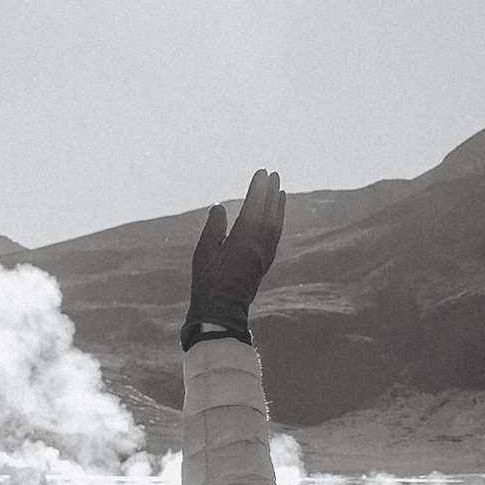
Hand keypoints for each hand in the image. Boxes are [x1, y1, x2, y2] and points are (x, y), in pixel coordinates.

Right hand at [182, 166, 284, 347]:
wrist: (222, 312)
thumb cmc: (208, 283)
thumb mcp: (204, 253)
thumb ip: (213, 227)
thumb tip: (220, 206)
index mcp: (243, 242)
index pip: (255, 208)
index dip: (259, 189)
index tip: (261, 172)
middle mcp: (259, 247)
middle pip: (269, 213)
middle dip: (271, 193)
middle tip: (273, 173)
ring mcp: (264, 256)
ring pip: (275, 225)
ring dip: (278, 206)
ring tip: (280, 190)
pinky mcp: (264, 263)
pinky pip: (275, 236)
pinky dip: (277, 222)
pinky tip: (276, 216)